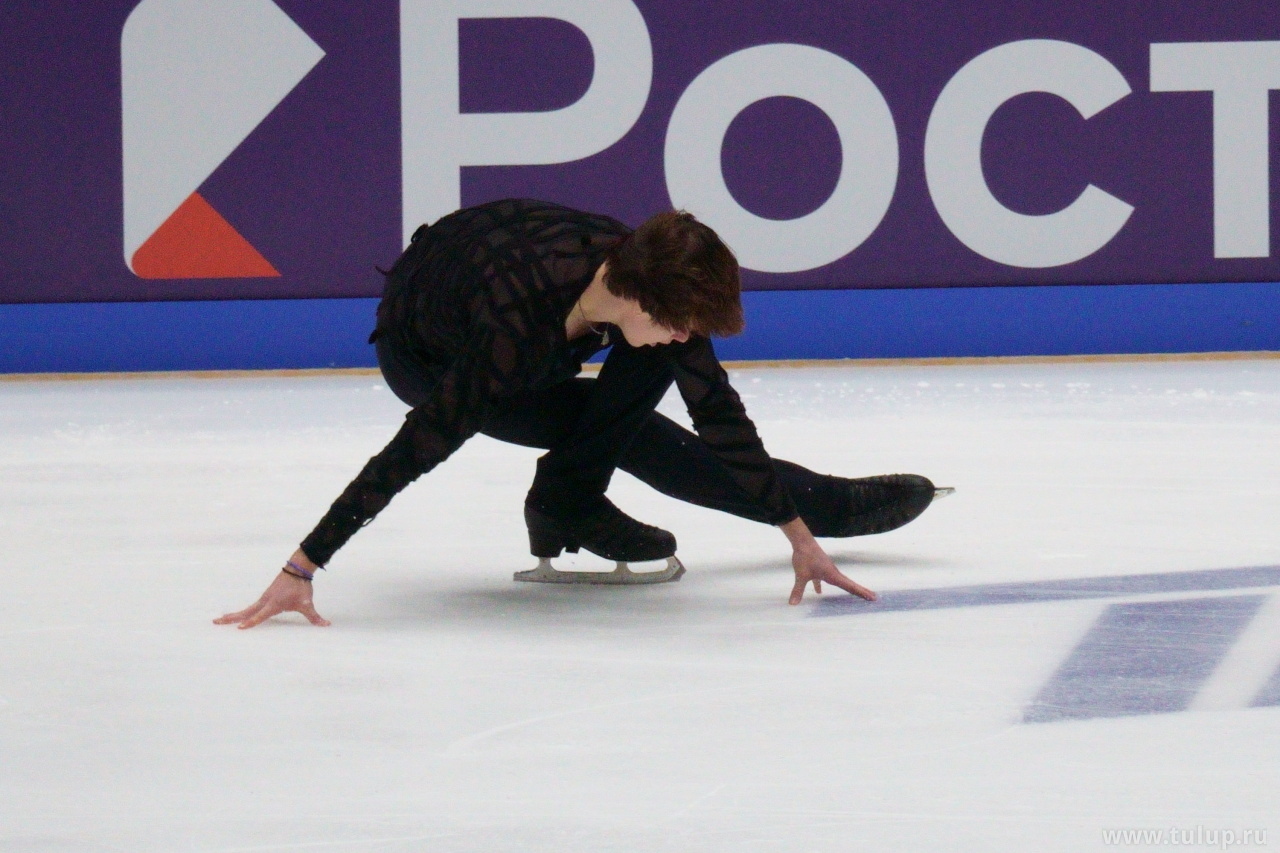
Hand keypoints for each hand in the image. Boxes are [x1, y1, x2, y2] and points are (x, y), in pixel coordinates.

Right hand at [214, 555, 330, 628]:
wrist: (297, 570)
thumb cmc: (301, 587)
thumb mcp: (307, 604)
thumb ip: (315, 617)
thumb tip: (326, 625)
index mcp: (274, 604)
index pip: (261, 615)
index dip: (252, 622)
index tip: (240, 628)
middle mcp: (265, 601)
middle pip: (246, 611)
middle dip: (231, 618)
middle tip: (216, 622)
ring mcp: (263, 598)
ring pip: (246, 608)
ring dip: (233, 614)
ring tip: (220, 620)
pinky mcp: (265, 597)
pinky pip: (251, 606)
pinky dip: (242, 611)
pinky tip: (237, 616)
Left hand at [788, 545, 876, 604]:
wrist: (802, 541)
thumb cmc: (804, 557)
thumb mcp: (801, 575)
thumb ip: (798, 590)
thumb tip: (792, 604)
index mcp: (832, 575)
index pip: (850, 586)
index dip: (861, 593)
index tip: (873, 597)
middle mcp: (833, 572)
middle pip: (849, 584)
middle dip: (860, 591)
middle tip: (872, 598)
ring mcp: (827, 570)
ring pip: (839, 582)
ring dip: (847, 588)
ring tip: (853, 595)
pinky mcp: (819, 568)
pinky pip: (825, 579)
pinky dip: (823, 586)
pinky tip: (819, 592)